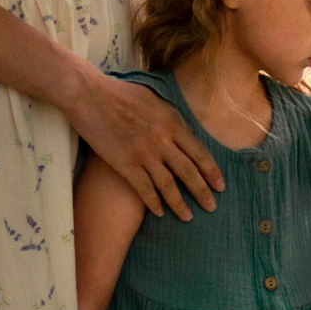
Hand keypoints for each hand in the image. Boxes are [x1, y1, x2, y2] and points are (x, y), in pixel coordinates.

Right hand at [71, 70, 223, 217]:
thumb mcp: (155, 99)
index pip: (199, 153)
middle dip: (202, 192)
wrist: (90, 96)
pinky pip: (144, 189)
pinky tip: (159, 212)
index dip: (211, 171)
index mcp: (172, 122)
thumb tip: (184, 129)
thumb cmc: (121, 93)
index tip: (220, 185)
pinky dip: (153, 203)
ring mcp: (143, 154)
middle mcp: (162, 141)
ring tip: (188, 216)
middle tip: (211, 207)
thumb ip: (171, 116)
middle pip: (188, 172)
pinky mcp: (125, 164)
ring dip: (180, 204)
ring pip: (168, 185)